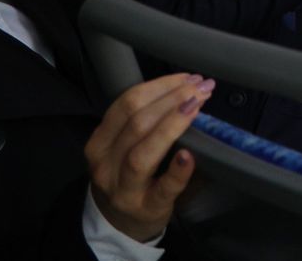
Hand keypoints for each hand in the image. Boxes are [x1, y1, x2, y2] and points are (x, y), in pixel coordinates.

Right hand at [85, 73, 212, 242]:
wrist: (120, 223)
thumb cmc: (128, 176)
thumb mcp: (122, 146)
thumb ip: (142, 121)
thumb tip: (185, 88)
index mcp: (100, 143)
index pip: (126, 105)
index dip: (159, 87)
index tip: (187, 77)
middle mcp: (106, 165)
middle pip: (136, 124)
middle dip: (171, 99)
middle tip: (201, 87)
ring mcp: (124, 189)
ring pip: (142, 153)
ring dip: (173, 124)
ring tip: (197, 106)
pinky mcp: (147, 208)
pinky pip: (163, 188)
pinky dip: (177, 171)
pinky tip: (189, 155)